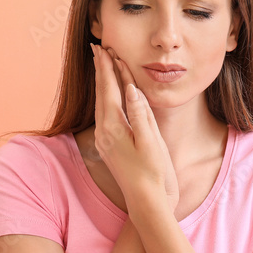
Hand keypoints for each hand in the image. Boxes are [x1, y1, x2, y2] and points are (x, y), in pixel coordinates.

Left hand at [91, 43, 179, 212]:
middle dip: (101, 71)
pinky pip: (106, 115)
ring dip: (103, 84)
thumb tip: (132, 89)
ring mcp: (106, 141)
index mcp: (114, 128)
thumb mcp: (151, 143)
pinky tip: (110, 96)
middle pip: (102, 94)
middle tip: (98, 49)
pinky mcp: (110, 147)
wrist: (147, 204)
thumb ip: (140, 115)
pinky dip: (107, 99)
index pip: (110, 90)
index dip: (108, 68)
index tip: (104, 49)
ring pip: (102, 104)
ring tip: (102, 66)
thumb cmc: (154, 175)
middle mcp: (105, 133)